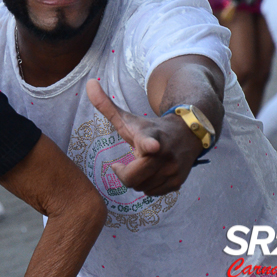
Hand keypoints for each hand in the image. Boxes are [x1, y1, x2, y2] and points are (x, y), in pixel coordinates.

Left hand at [86, 80, 202, 195]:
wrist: (188, 133)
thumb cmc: (151, 129)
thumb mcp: (129, 118)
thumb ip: (106, 105)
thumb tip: (89, 83)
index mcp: (151, 136)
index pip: (150, 142)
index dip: (149, 144)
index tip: (152, 145)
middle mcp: (164, 154)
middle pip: (133, 178)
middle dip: (124, 174)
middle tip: (122, 165)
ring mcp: (173, 170)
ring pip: (142, 188)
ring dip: (137, 180)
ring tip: (140, 166)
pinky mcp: (178, 182)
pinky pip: (152, 193)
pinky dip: (147, 186)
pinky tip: (151, 173)